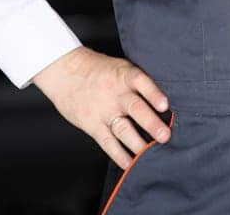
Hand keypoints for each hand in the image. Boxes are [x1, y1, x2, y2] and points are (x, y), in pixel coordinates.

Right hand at [31, 46, 170, 168]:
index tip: (165, 105)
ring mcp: (104, 110)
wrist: (64, 71)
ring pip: (123, 129)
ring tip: (150, 154)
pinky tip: (129, 163)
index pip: (142, 83)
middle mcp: (116, 94)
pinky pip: (107, 142)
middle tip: (165, 136)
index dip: (154, 94)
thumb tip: (164, 101)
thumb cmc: (98, 70)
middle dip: (152, 124)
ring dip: (138, 143)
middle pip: (136, 109)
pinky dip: (119, 154)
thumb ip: (138, 82)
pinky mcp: (92, 124)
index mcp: (124, 76)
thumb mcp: (120, 67)